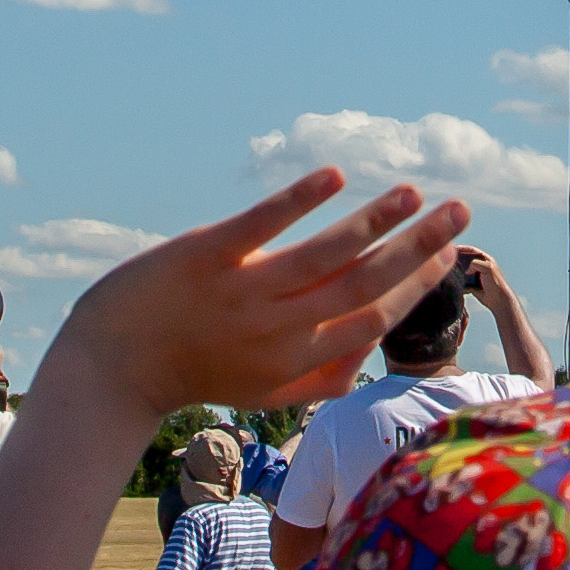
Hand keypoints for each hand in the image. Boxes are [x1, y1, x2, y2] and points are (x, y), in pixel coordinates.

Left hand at [52, 170, 468, 423]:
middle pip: (366, 285)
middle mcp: (278, 329)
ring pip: (325, 255)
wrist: (111, 368)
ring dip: (376, 222)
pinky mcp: (204, 257)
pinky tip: (334, 176)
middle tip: (459, 211)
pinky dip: (299, 201)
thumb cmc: (194, 374)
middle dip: (419, 248)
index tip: (448, 252)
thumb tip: (372, 346)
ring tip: (412, 192)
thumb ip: (320, 377)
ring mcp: (243, 293)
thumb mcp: (263, 394)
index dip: (418, 284)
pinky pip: (261, 225)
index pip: (376, 319)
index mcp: (297, 361)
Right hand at [453, 244, 495, 300]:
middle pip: (466, 260)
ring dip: (457, 272)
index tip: (454, 248)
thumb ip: (476, 264)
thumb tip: (466, 269)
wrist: (498, 300)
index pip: (472, 251)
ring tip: (450, 272)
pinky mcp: (472, 285)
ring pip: (463, 271)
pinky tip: (454, 282)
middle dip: (458, 260)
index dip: (463, 249)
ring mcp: (476, 276)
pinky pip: (462, 282)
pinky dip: (458, 282)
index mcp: (485, 260)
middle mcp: (480, 266)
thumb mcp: (487, 268)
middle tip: (449, 261)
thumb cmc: (496, 283)